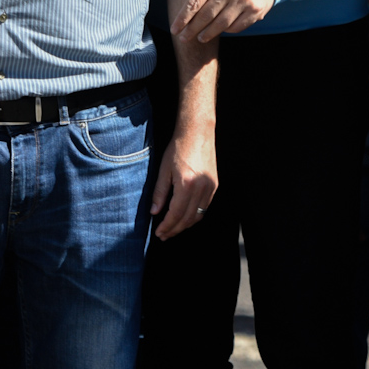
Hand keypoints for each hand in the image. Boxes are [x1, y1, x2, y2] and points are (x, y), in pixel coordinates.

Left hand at [150, 120, 216, 239]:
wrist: (197, 133)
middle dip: (175, 229)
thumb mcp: (164, 170)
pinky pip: (205, 207)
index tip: (159, 233)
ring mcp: (210, 188)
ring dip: (185, 225)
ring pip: (198, 215)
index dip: (167, 226)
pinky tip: (185, 217)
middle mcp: (201, 188)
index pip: (176, 214)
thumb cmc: (178, 148)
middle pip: (188, 218)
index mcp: (186, 185)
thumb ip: (159, 193)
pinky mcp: (214, 185)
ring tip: (173, 230)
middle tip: (164, 236)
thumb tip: (154, 212)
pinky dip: (195, 216)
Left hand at [173, 0, 275, 42]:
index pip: (194, 2)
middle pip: (205, 15)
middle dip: (192, 29)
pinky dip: (226, 31)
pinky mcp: (254, 10)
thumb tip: (184, 19)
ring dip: (208, 34)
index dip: (182, 18)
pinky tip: (221, 30)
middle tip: (183, 38)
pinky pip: (235, 27)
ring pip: (220, 24)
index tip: (174, 30)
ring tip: (200, 38)